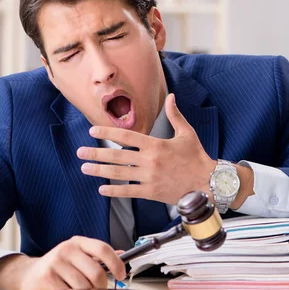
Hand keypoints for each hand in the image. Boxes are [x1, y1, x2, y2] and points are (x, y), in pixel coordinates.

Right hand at [0, 236, 125, 289]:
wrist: (28, 274)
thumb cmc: (57, 265)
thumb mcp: (78, 255)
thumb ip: (98, 256)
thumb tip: (122, 254)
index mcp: (78, 242)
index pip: (103, 249)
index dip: (116, 263)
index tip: (121, 274)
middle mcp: (67, 249)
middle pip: (96, 272)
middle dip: (101, 286)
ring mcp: (56, 262)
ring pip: (83, 286)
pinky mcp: (47, 277)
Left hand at [77, 93, 216, 204]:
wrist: (207, 182)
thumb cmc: (197, 157)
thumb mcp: (187, 133)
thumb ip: (175, 115)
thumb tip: (171, 97)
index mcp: (156, 145)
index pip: (126, 136)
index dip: (107, 132)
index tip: (92, 131)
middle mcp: (150, 161)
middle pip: (117, 156)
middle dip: (96, 153)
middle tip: (80, 152)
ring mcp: (149, 178)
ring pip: (119, 174)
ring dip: (99, 170)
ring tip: (84, 168)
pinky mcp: (151, 192)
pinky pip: (128, 192)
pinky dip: (114, 191)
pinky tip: (102, 189)